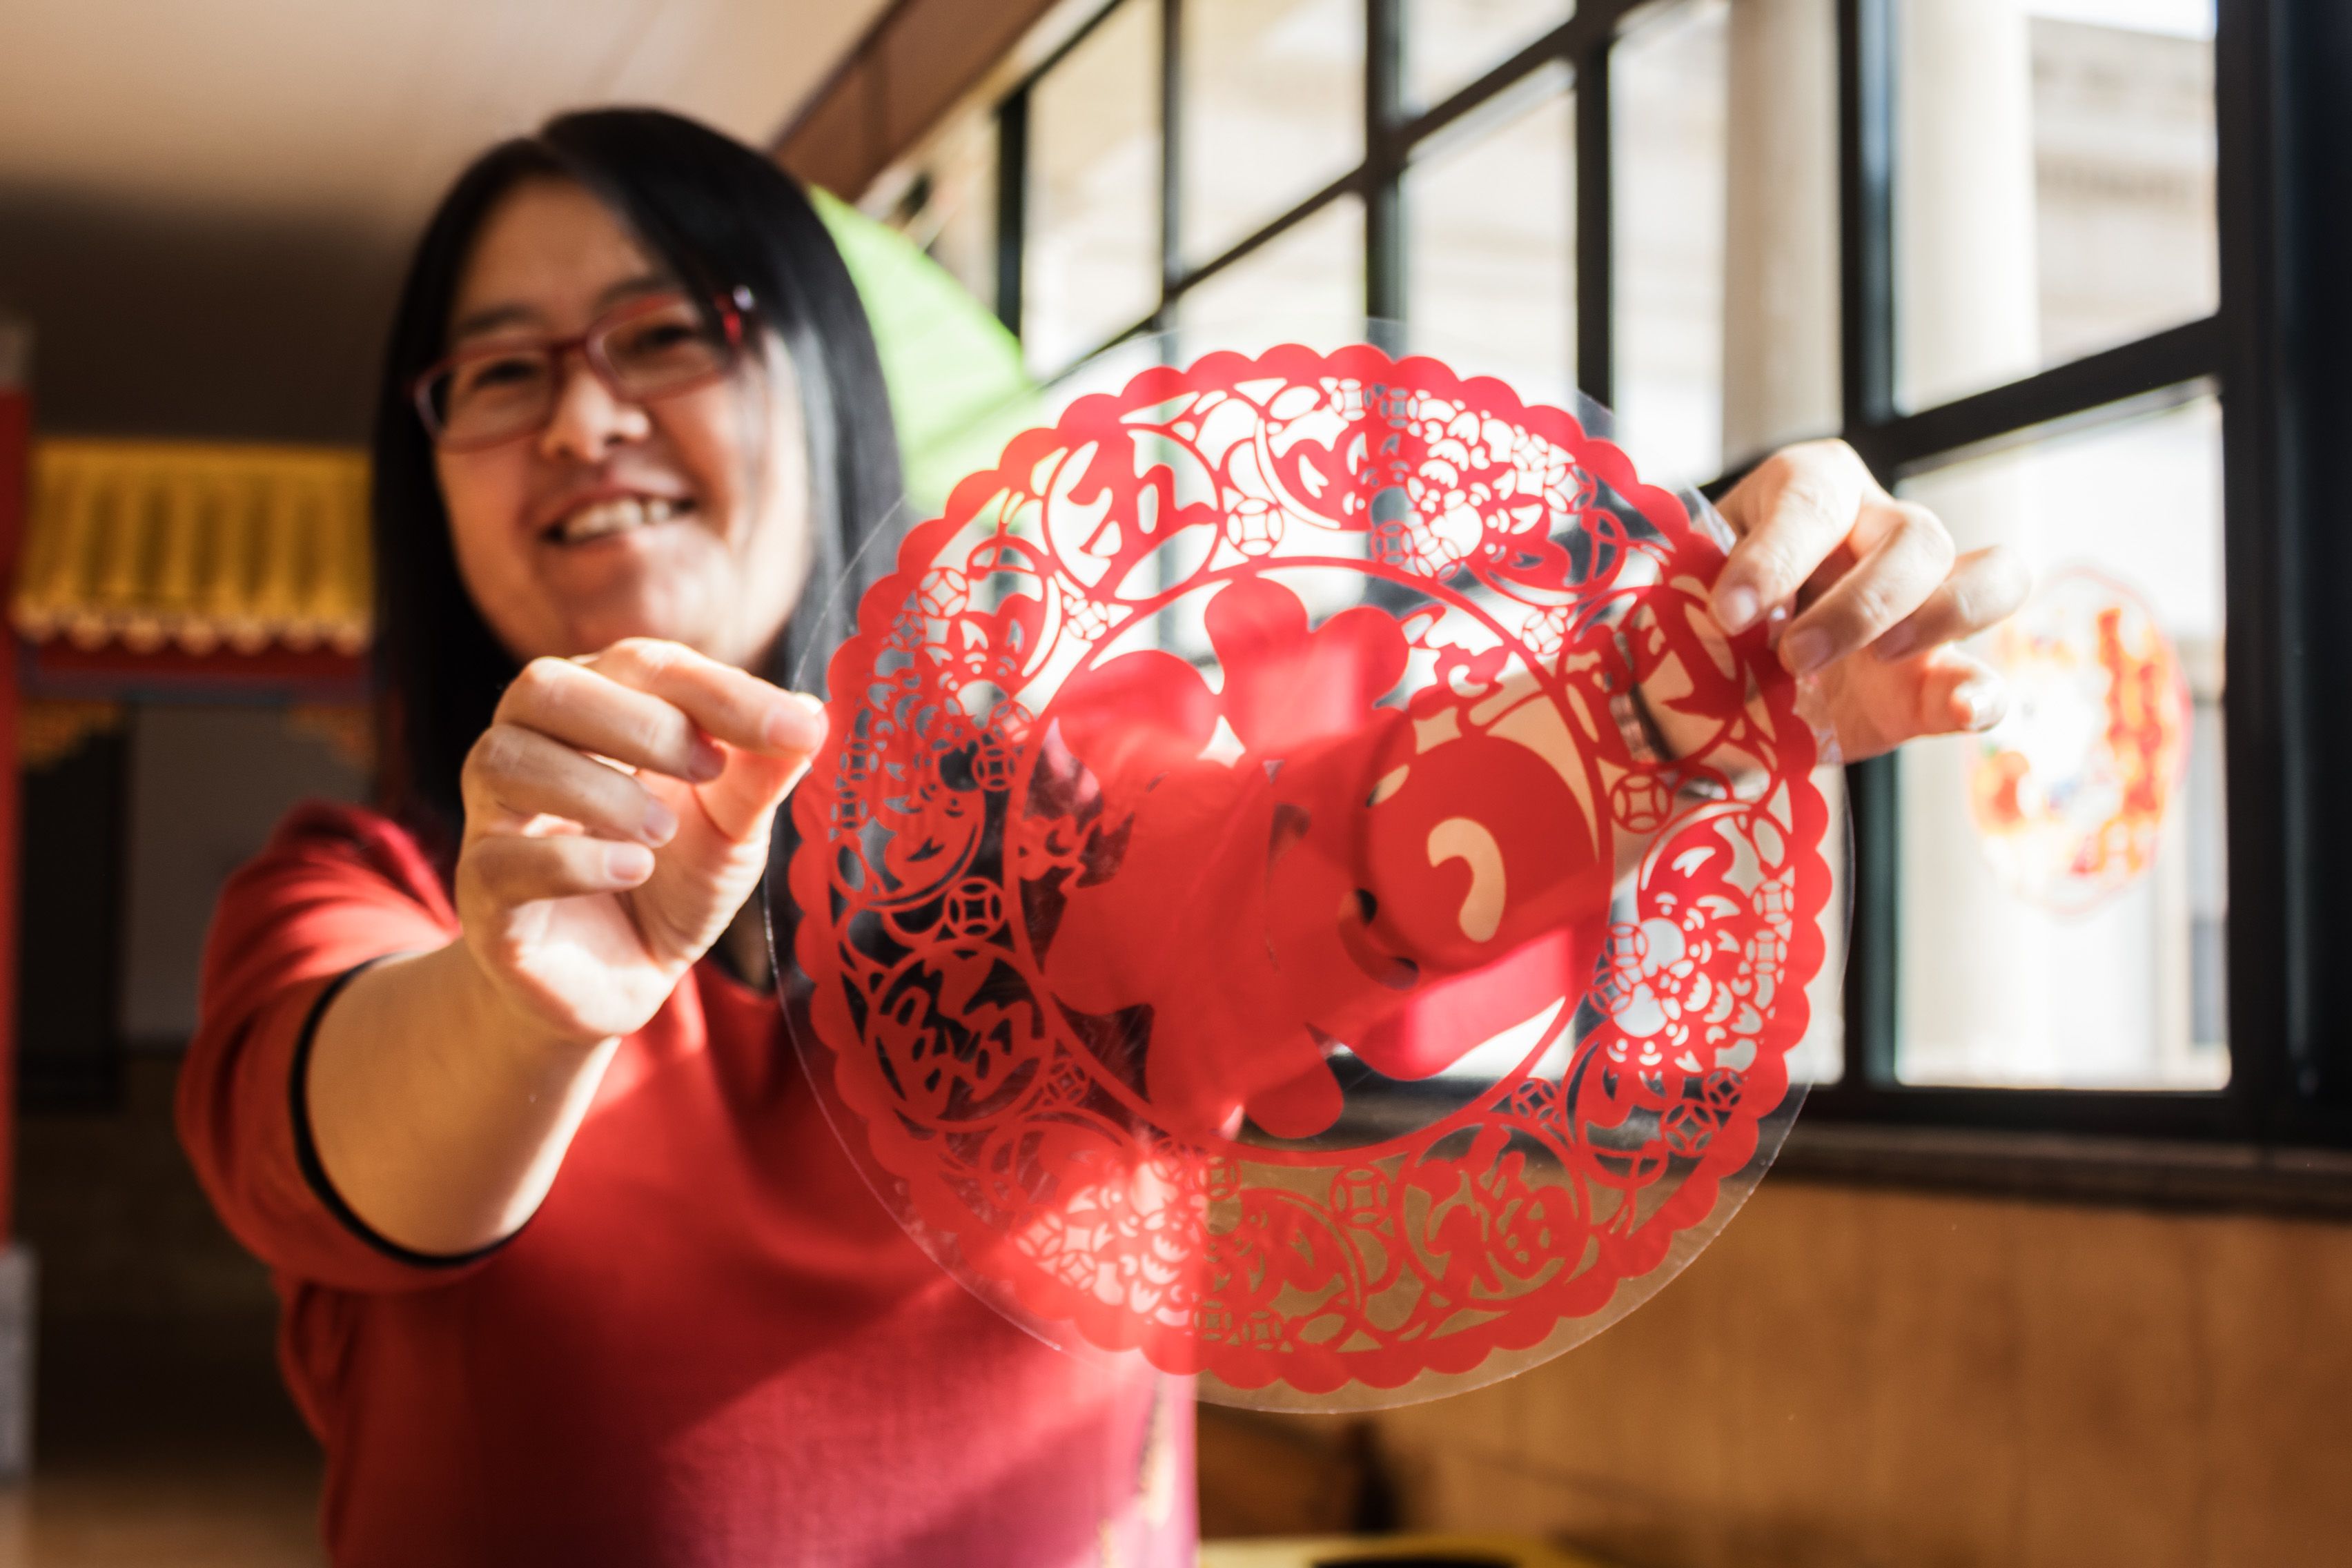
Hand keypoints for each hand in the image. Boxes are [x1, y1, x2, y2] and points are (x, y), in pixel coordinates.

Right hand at [454, 638, 824, 1043]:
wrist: (623, 978)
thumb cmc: (673, 879)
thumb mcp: (732, 828)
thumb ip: (761, 776)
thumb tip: (813, 715)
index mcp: (594, 706)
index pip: (643, 665)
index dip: (720, 691)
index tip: (794, 730)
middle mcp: (530, 743)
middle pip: (548, 688)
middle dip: (640, 723)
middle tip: (710, 770)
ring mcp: (495, 816)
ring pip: (508, 761)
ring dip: (600, 791)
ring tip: (663, 832)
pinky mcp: (482, 891)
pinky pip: (501, 859)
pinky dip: (573, 861)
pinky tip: (632, 870)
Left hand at [1711, 439, 2029, 760]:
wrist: (1702, 690)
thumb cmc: (1692, 616)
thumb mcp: (1679, 594)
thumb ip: (1692, 598)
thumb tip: (1716, 625)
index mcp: (1809, 490)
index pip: (1813, 499)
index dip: (1776, 555)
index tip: (1729, 614)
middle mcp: (1879, 530)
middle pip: (1917, 537)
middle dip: (1858, 602)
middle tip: (1792, 656)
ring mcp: (1921, 602)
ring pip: (1991, 577)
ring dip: (1938, 619)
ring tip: (1879, 659)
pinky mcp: (1933, 676)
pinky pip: (1984, 674)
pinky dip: (1983, 694)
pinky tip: (1964, 709)